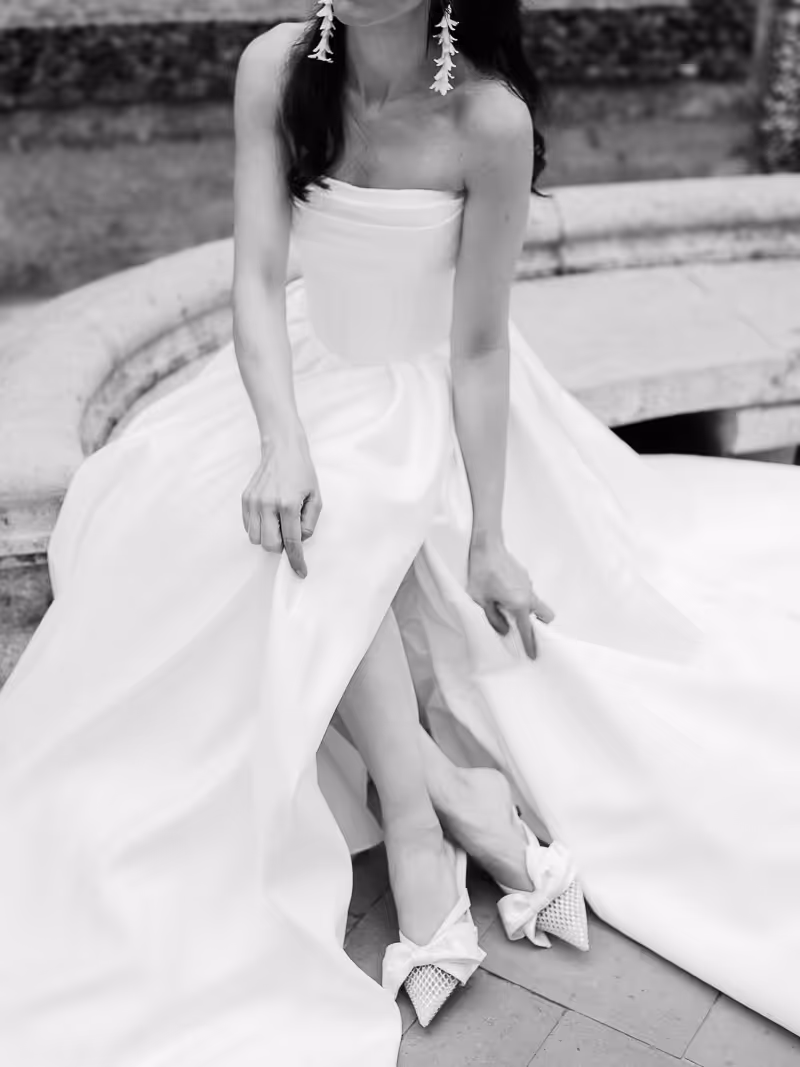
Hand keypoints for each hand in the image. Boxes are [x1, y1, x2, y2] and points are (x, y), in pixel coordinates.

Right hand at [241, 430, 321, 577]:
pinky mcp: (245, 500)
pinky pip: (248, 527)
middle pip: (269, 545)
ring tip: (278, 522)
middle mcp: (267, 504)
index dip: (296, 560)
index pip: (291, 542)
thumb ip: (309, 523)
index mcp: (288, 504)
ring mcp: (253, 502)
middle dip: (281, 547)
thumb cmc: (302, 473)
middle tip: (289, 533)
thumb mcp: (316, 497)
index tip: (300, 571)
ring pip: (255, 539)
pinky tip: (269, 517)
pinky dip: (259, 529)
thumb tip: (299, 540)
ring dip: (268, 538)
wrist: (282, 450)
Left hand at [467, 536, 554, 659]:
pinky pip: (526, 592)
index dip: (531, 644)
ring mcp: (528, 583)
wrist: (486, 545)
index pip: (528, 629)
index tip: (533, 655)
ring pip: (535, 603)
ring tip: (503, 607)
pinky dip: (520, 597)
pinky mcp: (524, 575)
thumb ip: (493, 618)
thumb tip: (504, 630)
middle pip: (546, 614)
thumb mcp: (480, 600)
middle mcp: (528, 594)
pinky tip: (501, 593)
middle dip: (540, 624)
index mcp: (519, 603)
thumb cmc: (481, 571)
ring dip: (525, 609)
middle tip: (524, 628)